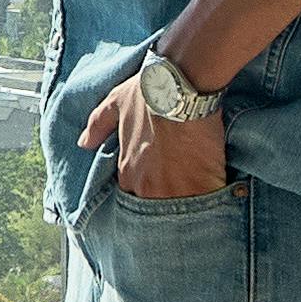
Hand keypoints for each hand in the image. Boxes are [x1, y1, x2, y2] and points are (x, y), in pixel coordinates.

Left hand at [83, 77, 225, 201]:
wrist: (181, 88)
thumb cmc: (148, 93)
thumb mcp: (116, 104)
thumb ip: (98, 126)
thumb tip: (84, 143)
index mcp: (128, 172)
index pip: (132, 196)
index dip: (148, 192)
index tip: (159, 185)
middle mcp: (146, 187)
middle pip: (156, 209)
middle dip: (167, 203)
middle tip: (181, 195)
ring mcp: (174, 190)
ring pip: (180, 213)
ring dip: (188, 208)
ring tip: (200, 202)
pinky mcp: (201, 186)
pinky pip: (206, 207)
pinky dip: (211, 202)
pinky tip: (216, 198)